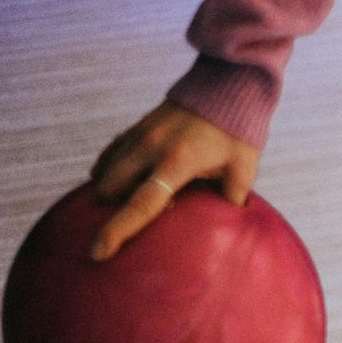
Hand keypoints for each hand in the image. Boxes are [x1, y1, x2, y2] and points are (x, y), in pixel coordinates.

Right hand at [88, 101, 260, 261]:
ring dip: (109, 190)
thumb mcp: (243, 171)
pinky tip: (120, 182)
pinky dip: (109, 170)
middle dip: (112, 209)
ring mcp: (139, 135)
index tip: (98, 252)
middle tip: (134, 220)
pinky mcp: (136, 127)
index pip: (141, 204)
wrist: (226, 90)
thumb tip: (227, 230)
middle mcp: (150, 148)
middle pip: (111, 188)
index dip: (118, 231)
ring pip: (105, 170)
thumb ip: (231, 201)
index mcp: (177, 163)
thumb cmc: (238, 135)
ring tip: (128, 202)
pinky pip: (110, 154)